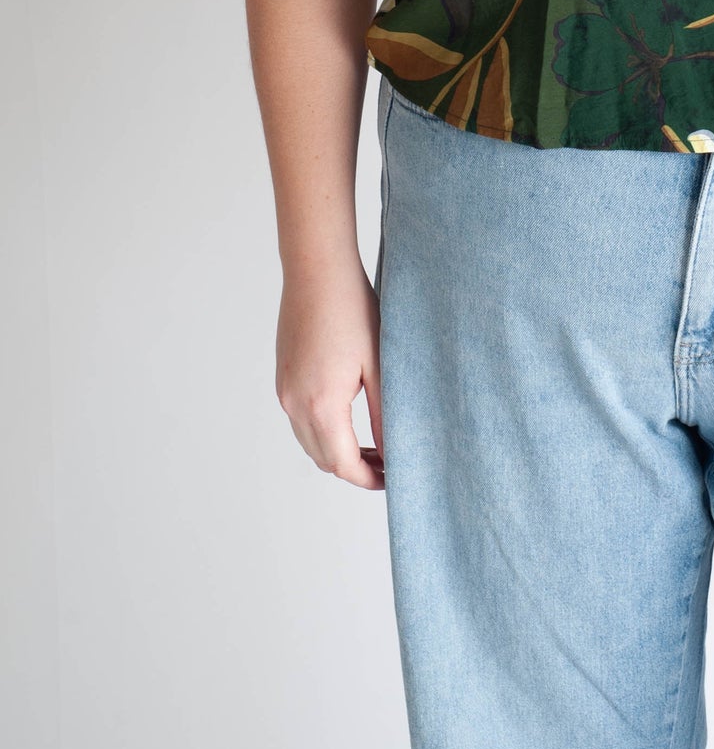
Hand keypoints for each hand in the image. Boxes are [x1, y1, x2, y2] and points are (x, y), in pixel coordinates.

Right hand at [276, 257, 385, 488]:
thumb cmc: (353, 309)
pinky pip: (301, 420)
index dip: (369, 479)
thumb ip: (383, 413)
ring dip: (338, 451)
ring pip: (310, 442)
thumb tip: (394, 450)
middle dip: (356, 469)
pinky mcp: (283, 378)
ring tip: (374, 444)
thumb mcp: (378, 364)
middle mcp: (294, 404)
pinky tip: (350, 418)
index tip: (395, 478)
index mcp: (321, 405)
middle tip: (390, 463)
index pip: (343, 464)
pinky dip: (324, 431)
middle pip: (323, 459)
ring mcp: (284, 391)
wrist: (317, 270)